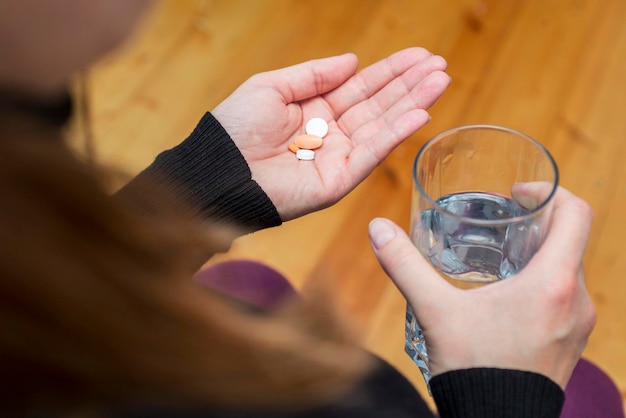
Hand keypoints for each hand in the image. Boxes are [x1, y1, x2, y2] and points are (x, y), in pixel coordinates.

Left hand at [212, 48, 448, 220]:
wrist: (220, 170)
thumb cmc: (236, 129)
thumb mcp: (273, 86)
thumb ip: (314, 74)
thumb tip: (353, 61)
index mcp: (315, 110)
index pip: (361, 87)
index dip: (390, 71)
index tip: (420, 55)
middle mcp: (332, 133)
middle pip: (378, 105)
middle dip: (410, 85)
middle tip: (440, 65)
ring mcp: (337, 158)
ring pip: (382, 127)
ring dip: (412, 104)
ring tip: (440, 81)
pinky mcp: (338, 180)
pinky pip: (371, 154)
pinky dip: (396, 134)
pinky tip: (420, 114)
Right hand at [368, 185, 595, 388]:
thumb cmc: (474, 369)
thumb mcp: (435, 312)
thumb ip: (405, 265)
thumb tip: (377, 228)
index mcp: (552, 283)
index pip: (576, 214)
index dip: (549, 192)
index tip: (517, 193)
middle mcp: (576, 300)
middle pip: (571, 239)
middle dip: (537, 222)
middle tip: (501, 221)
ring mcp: (578, 323)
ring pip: (569, 268)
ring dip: (541, 253)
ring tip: (501, 255)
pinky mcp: (572, 340)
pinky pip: (567, 295)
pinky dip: (545, 280)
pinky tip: (509, 292)